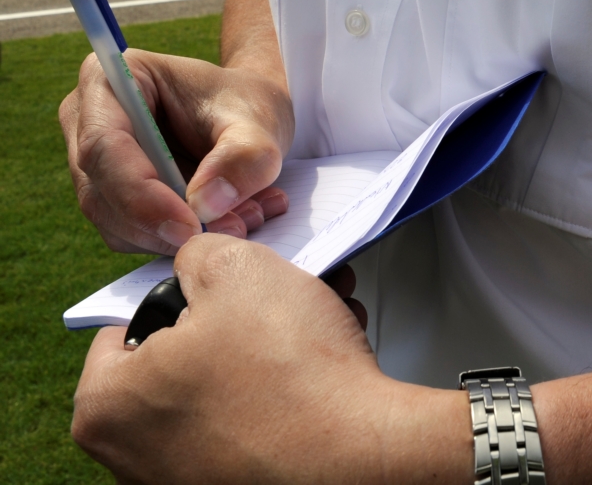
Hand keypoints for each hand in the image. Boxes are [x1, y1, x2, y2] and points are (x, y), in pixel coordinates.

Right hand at [59, 47, 294, 254]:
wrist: (251, 115)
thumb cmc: (247, 104)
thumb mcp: (260, 123)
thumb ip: (243, 158)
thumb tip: (204, 206)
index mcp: (113, 78)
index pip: (104, 145)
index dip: (140, 194)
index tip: (191, 225)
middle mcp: (88, 118)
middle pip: (101, 190)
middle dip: (161, 223)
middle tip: (228, 230)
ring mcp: (96, 160)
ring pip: (112, 221)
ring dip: (173, 235)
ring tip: (240, 218)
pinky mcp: (111, 194)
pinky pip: (130, 234)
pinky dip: (175, 238)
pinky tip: (223, 221)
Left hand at [72, 235, 468, 483]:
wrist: (361, 455)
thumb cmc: (295, 377)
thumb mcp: (237, 268)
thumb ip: (199, 253)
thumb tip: (198, 263)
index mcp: (108, 408)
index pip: (126, 326)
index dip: (183, 295)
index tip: (222, 293)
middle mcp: (135, 458)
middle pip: (182, 358)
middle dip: (236, 323)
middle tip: (275, 306)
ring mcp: (186, 479)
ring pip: (226, 387)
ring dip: (270, 352)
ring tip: (313, 332)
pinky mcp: (238, 484)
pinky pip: (254, 424)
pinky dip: (284, 394)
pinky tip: (321, 372)